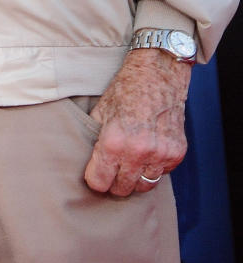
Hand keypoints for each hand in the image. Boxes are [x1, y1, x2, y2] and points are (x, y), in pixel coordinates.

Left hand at [83, 47, 190, 196]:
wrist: (158, 73)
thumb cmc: (126, 89)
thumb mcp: (100, 111)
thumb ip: (94, 138)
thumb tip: (86, 161)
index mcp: (114, 141)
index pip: (100, 182)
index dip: (95, 180)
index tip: (95, 175)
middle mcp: (138, 151)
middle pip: (122, 188)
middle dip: (114, 183)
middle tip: (111, 171)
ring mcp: (161, 153)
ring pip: (144, 186)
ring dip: (135, 179)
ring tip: (128, 165)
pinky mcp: (177, 152)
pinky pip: (162, 174)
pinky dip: (153, 168)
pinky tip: (147, 154)